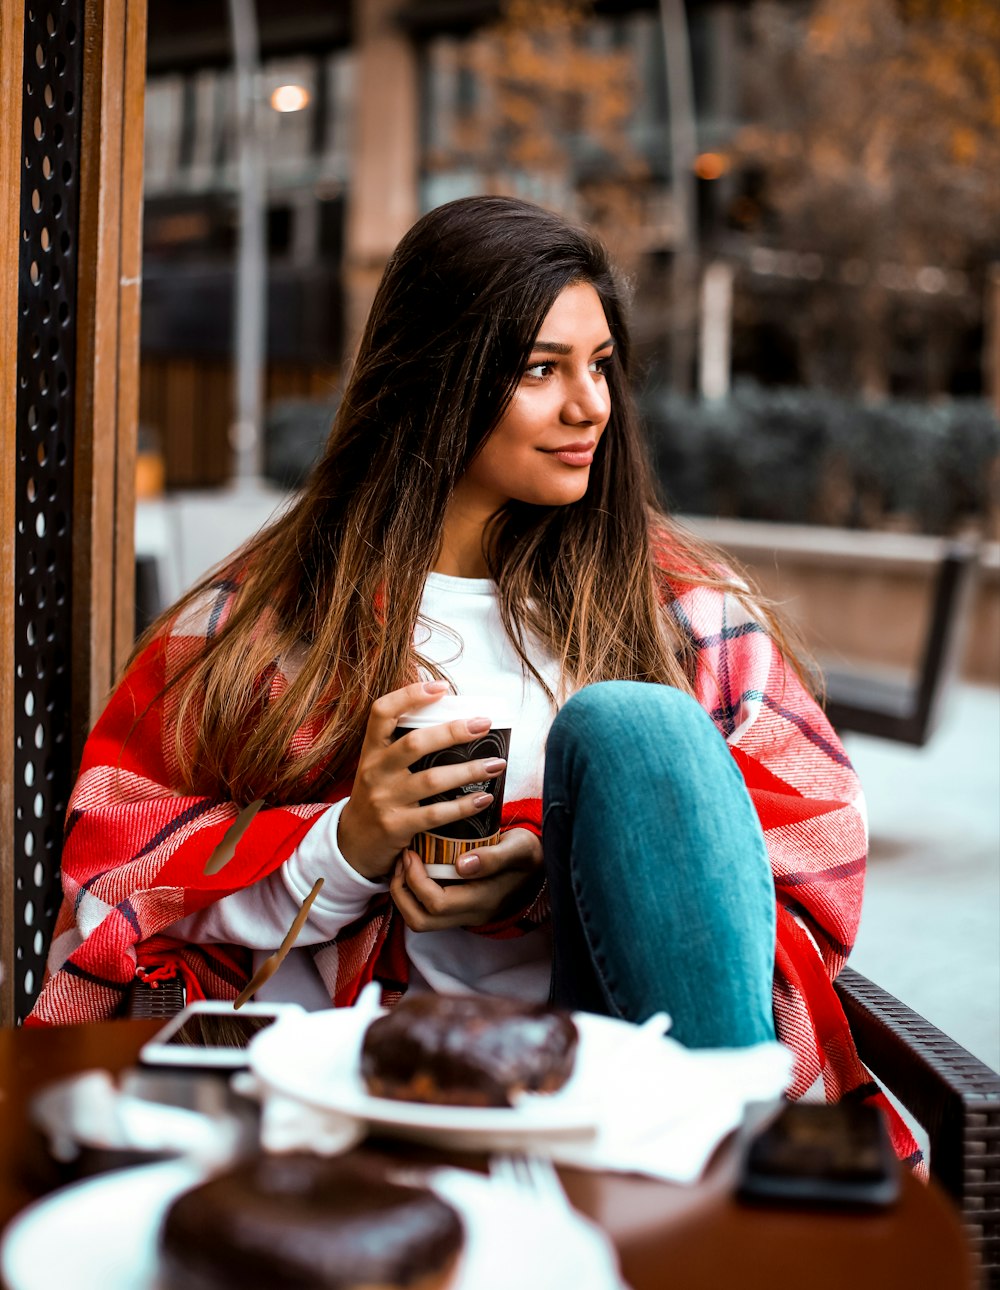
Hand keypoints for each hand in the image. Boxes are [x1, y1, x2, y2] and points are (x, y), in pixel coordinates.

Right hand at [337, 680, 507, 880]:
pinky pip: (436, 814)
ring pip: (432, 779)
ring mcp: (385, 799)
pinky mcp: (397, 826)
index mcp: (371, 750)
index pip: (382, 712)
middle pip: (415, 743)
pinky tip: (483, 799)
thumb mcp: (378, 766)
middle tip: (483, 724)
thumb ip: (401, 743)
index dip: (410, 695)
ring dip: (469, 770)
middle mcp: (375, 771)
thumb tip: (445, 710)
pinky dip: (464, 806)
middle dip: (453, 732)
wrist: (353, 843)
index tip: (441, 687)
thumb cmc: (377, 796)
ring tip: (497, 763)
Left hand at [390, 828, 543, 930]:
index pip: (437, 903)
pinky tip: (414, 868)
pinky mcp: (459, 910)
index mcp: (483, 901)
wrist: (540, 869)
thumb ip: (494, 857)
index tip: (411, 852)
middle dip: (402, 890)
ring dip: (404, 895)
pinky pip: (426, 912)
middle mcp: (471, 914)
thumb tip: (462, 865)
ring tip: (404, 864)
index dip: (416, 880)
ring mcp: (464, 915)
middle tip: (402, 859)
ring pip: (420, 920)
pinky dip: (412, 893)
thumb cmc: (528, 854)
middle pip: (420, 920)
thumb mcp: (519, 848)